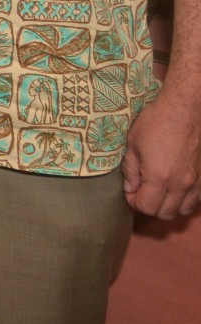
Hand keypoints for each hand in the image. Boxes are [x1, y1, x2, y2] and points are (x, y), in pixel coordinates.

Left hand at [122, 91, 200, 218]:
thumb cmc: (154, 123)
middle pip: (164, 214)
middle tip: (142, 191)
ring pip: (183, 210)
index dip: (134, 202)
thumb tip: (130, 189)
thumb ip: (130, 171)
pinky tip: (175, 188)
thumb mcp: (133, 145)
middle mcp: (180, 184)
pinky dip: (185, 200)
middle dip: (150, 207)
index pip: (147, 207)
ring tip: (158, 191)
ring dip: (168, 206)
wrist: (183, 110)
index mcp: (159, 177)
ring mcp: (195, 182)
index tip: (130, 190)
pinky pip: (196, 200)